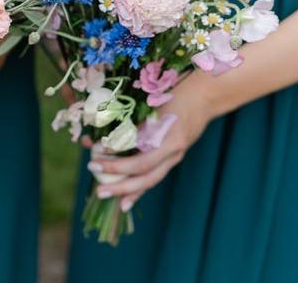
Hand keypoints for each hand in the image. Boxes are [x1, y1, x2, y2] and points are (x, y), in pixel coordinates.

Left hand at [88, 79, 211, 211]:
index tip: (97, 152)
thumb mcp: (153, 105)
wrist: (202, 98)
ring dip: (125, 190)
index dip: (118, 159)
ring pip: (149, 181)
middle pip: (145, 175)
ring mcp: (174, 158)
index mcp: (169, 139)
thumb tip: (103, 136)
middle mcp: (173, 153)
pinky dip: (138, 189)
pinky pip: (153, 177)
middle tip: (94, 179)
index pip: (141, 157)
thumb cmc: (174, 95)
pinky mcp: (171, 159)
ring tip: (104, 195)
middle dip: (118, 181)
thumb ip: (133, 122)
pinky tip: (124, 201)